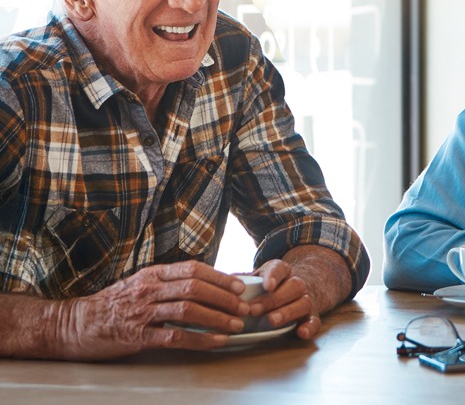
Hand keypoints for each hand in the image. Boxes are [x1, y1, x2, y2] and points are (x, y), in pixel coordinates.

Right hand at [59, 261, 246, 359]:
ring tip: (236, 324)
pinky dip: (200, 339)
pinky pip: (175, 336)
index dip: (220, 277)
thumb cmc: (112, 305)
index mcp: (152, 274)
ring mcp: (143, 312)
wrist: (73, 324)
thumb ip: (168, 283)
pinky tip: (217, 341)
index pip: (193, 269)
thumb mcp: (140, 284)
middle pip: (195, 287)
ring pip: (189, 310)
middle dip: (224, 298)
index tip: (239, 285)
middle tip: (244, 307)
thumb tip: (207, 285)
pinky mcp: (138, 336)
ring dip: (217, 317)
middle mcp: (149, 289)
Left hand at [251, 245, 352, 339]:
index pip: (279, 269)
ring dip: (287, 312)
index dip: (274, 276)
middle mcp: (297, 283)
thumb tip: (218, 281)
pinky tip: (301, 333)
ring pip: (303, 302)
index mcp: (282, 271)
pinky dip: (310, 327)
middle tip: (254, 310)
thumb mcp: (257, 278)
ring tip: (271, 320)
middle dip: (274, 299)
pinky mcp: (311, 316)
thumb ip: (241, 280)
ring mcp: (306, 299)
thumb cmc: (269, 286)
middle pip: (293, 286)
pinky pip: (315, 321)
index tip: (266, 285)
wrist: (298, 289)